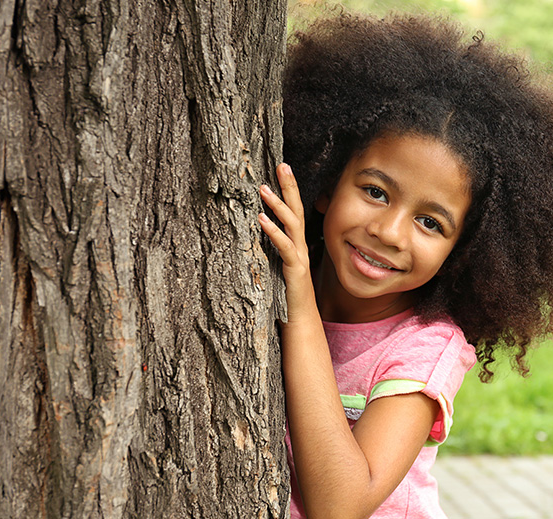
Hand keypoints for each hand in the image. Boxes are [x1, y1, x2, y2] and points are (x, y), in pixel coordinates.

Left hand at [259, 163, 314, 320]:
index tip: (282, 169)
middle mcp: (300, 246)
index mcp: (295, 244)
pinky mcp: (294, 269)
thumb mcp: (275, 266)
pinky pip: (284, 247)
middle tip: (281, 165)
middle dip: (289, 187)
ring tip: (263, 189)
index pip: (295, 211)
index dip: (290, 189)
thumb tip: (252, 231)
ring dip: (278, 205)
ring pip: (292, 225)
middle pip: (297, 210)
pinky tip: (261, 219)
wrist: (299, 320)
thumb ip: (269, 249)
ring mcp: (298, 257)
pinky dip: (273, 231)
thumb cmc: (285, 295)